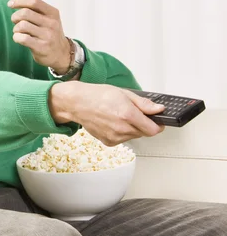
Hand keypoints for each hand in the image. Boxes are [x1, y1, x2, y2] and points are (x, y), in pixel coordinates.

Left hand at [8, 0, 70, 72]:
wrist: (61, 53)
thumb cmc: (50, 32)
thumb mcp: (47, 17)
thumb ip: (36, 5)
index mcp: (53, 13)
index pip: (34, 1)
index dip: (19, 1)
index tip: (10, 4)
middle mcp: (52, 23)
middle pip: (25, 13)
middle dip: (15, 16)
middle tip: (15, 20)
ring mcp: (47, 36)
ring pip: (22, 26)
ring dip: (15, 28)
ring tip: (18, 31)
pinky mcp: (42, 47)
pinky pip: (22, 38)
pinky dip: (16, 37)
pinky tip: (19, 38)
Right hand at [49, 82, 165, 145]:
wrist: (77, 103)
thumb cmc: (97, 95)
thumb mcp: (124, 93)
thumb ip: (144, 104)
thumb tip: (159, 109)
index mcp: (128, 115)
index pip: (154, 129)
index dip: (158, 124)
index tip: (157, 120)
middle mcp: (122, 129)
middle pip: (145, 133)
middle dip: (143, 124)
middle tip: (133, 113)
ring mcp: (115, 137)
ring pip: (134, 136)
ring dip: (132, 128)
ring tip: (119, 116)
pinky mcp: (109, 142)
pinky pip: (123, 140)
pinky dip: (122, 133)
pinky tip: (113, 123)